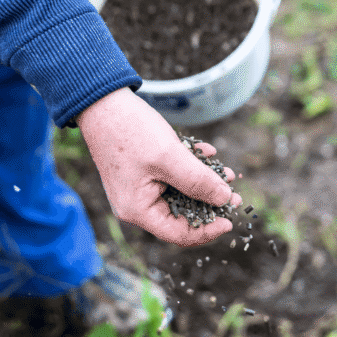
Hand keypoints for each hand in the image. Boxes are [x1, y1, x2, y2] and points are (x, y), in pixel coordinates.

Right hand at [76, 87, 240, 245]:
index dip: (208, 230)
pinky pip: (173, 176)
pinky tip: (206, 152)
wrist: (103, 102)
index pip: (178, 234)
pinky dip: (190, 166)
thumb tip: (224, 199)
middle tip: (234, 193)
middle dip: (209, 202)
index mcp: (138, 210)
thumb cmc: (130, 131)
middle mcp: (137, 203)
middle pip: (181, 214)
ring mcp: (140, 187)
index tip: (230, 220)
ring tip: (226, 172)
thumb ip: (198, 181)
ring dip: (204, 182)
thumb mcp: (170, 157)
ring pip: (180, 193)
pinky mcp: (144, 171)